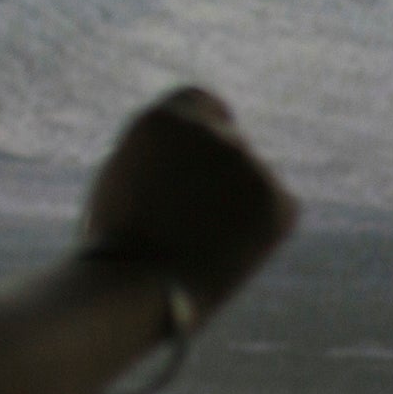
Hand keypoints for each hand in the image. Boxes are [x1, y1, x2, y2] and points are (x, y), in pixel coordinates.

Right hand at [79, 86, 295, 318]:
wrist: (134, 290)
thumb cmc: (115, 251)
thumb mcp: (123, 183)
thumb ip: (158, 159)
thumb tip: (186, 163)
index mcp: (163, 118)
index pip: (200, 103)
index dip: (208, 125)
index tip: (211, 149)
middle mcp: (210, 130)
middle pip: (229, 144)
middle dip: (222, 175)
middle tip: (207, 218)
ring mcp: (247, 163)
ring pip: (251, 182)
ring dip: (238, 207)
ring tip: (200, 251)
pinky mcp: (277, 200)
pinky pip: (277, 210)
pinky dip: (261, 231)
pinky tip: (228, 257)